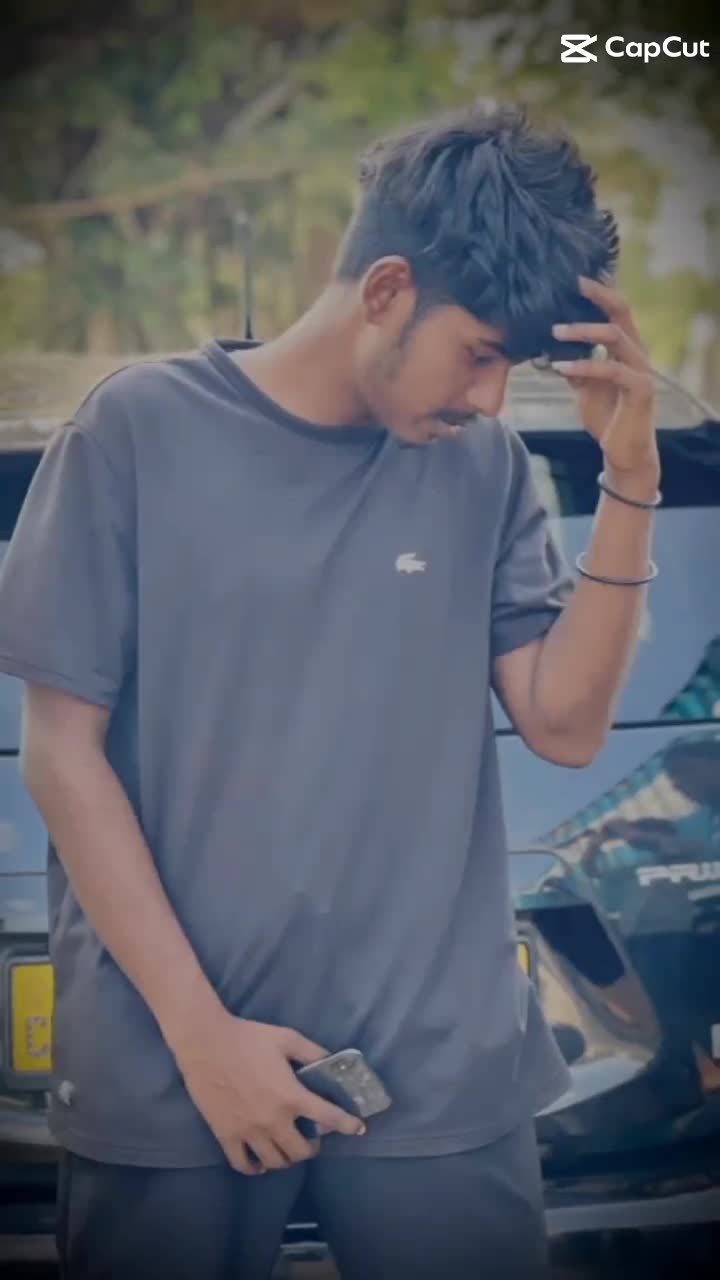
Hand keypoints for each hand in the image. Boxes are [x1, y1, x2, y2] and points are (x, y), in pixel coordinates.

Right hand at [172, 1011, 365, 1174]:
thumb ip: (312, 1052)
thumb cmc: (248, 1038)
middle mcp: (274, 1120)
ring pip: (275, 1162)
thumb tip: (332, 1060)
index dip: (348, 1125)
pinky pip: (243, 1164)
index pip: (329, 1117)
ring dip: (287, 1159)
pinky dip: (256, 1168)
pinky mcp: (226, 1135)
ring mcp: (249, 1131)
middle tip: (312, 1139)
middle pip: (301, 1151)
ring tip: (288, 1149)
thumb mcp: (287, 1038)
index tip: (358, 1129)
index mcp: (291, 1095)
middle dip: (312, 1148)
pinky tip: (261, 1162)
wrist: (206, 1043)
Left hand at [550, 276, 658, 476]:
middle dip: (597, 296)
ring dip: (584, 331)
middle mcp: (637, 353)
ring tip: (556, 331)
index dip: (599, 291)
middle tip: (571, 286)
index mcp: (625, 348)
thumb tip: (550, 347)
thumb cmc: (606, 416)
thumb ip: (575, 364)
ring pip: (617, 336)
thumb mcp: (584, 386)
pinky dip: (586, 366)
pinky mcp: (641, 390)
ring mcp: (641, 370)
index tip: (574, 278)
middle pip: (622, 312)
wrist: (622, 452)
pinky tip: (562, 367)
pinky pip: (613, 370)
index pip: (616, 310)